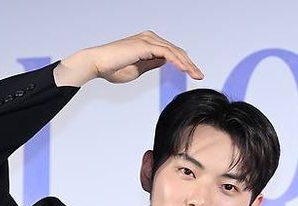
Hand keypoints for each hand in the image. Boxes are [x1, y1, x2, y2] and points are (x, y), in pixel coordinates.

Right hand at [84, 31, 202, 83]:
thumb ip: (151, 64)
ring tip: (196, 74)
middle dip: (189, 64)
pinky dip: (177, 61)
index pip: (171, 53)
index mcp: (148, 43)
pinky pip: (167, 52)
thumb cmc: (113, 68)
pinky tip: (185, 70)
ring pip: (174, 51)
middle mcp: (149, 38)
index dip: (183, 64)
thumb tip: (163, 62)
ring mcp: (148, 40)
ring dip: (187, 63)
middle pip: (175, 51)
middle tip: (200, 75)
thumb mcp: (138, 68)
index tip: (193, 75)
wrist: (98, 64)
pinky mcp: (145, 45)